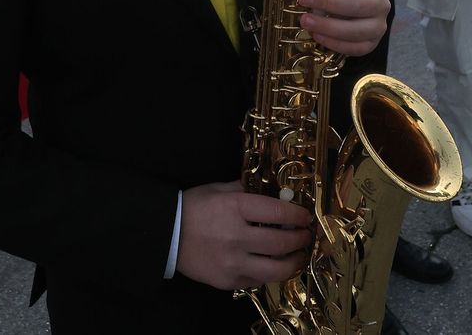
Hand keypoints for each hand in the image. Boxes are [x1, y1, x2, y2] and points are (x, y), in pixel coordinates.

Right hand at [176, 181, 311, 289]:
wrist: (165, 235)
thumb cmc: (192, 207)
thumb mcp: (219, 189)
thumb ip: (246, 189)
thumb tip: (274, 191)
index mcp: (235, 208)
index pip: (278, 213)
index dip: (298, 215)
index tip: (306, 217)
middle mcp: (237, 237)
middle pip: (282, 243)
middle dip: (301, 239)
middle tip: (306, 236)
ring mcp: (233, 263)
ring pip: (276, 269)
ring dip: (294, 262)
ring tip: (298, 255)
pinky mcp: (228, 281)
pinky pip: (258, 280)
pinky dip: (269, 273)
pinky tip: (273, 265)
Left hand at [298, 0, 389, 55]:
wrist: (356, 10)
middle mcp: (380, 1)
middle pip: (356, 3)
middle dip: (327, 2)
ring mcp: (378, 24)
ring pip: (356, 29)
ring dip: (327, 26)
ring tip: (305, 21)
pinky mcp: (372, 43)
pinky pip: (355, 47)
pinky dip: (334, 43)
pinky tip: (317, 35)